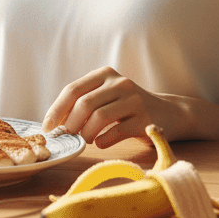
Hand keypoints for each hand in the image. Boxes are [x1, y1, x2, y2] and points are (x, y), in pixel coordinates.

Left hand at [42, 66, 189, 148]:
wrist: (170, 113)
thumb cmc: (129, 108)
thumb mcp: (107, 96)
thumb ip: (85, 102)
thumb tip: (56, 122)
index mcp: (105, 75)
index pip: (73, 89)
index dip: (57, 109)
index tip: (48, 126)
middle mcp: (120, 83)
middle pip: (84, 103)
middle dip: (71, 123)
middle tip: (69, 136)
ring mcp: (134, 100)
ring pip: (99, 117)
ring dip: (86, 133)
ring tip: (86, 140)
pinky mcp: (145, 119)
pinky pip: (116, 131)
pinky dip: (103, 140)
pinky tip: (101, 143)